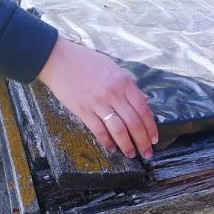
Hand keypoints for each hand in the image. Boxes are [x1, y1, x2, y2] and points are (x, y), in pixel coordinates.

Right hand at [37, 36, 157, 160]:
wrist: (59, 59)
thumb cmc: (86, 61)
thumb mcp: (113, 68)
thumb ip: (129, 85)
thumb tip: (144, 99)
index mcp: (124, 82)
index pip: (143, 109)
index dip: (150, 127)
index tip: (154, 138)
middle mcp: (114, 93)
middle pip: (134, 123)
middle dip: (143, 141)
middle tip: (147, 153)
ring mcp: (98, 103)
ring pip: (119, 130)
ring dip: (127, 145)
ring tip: (131, 154)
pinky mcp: (83, 110)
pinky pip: (99, 130)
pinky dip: (107, 142)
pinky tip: (112, 148)